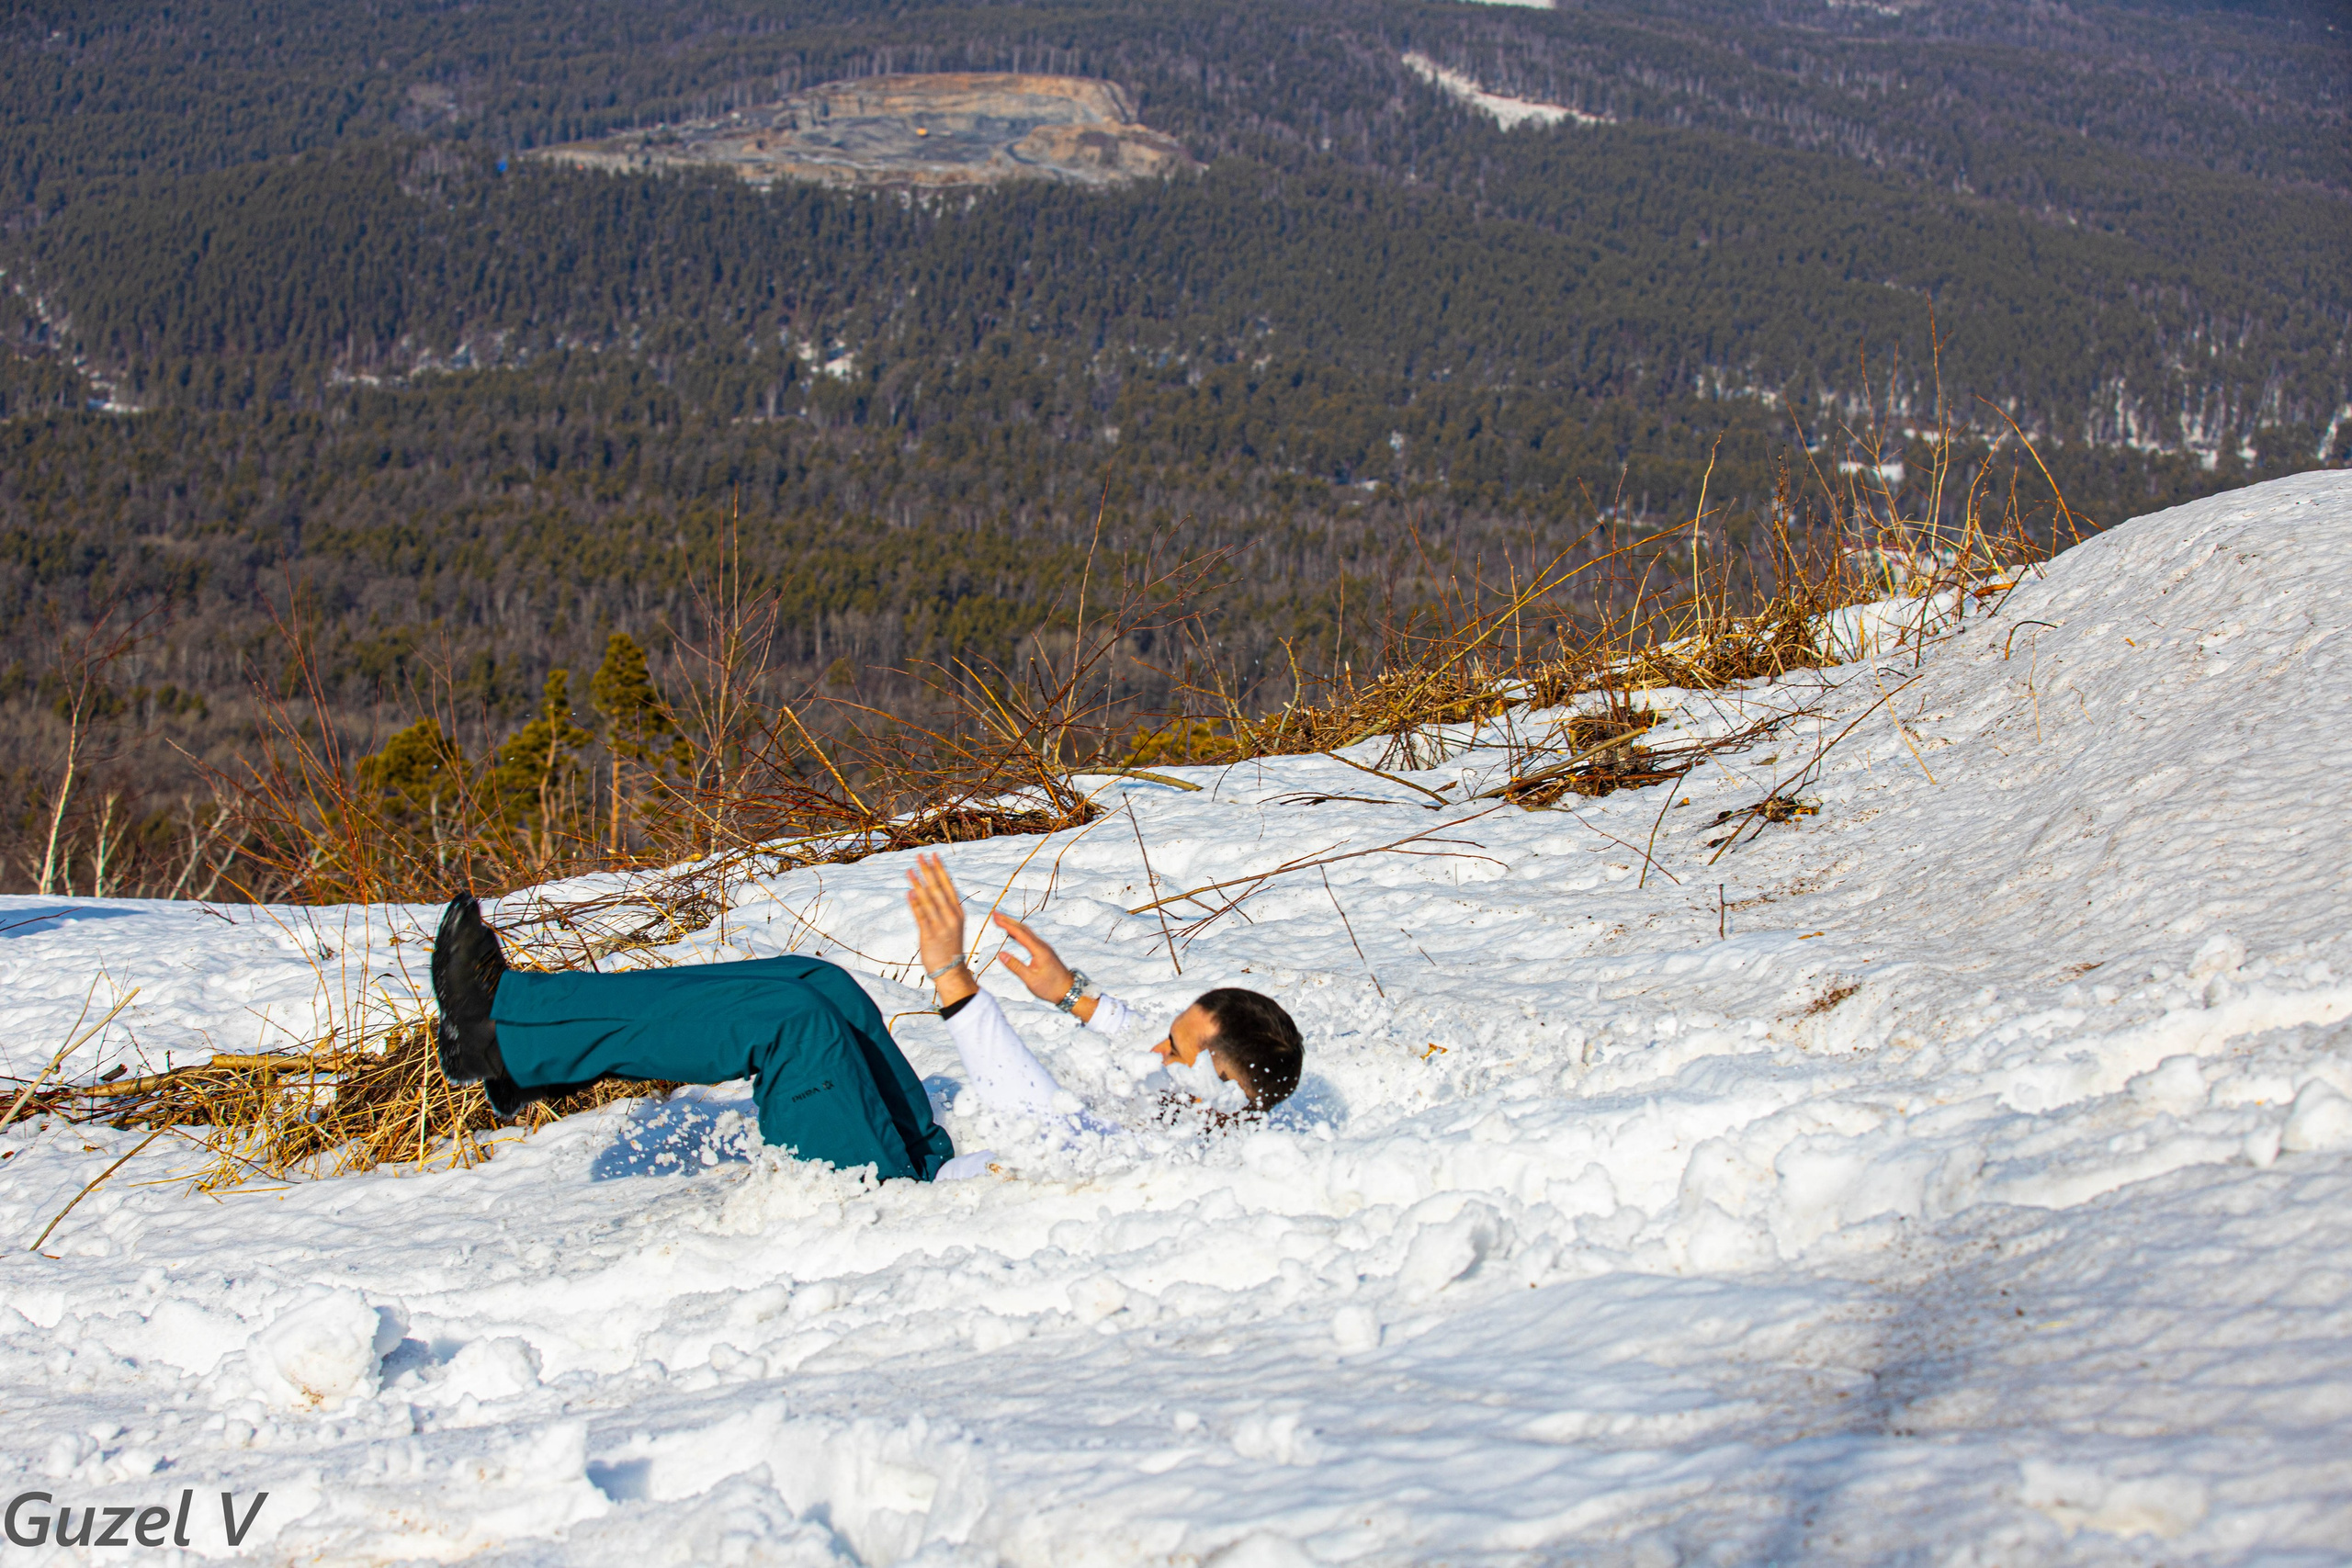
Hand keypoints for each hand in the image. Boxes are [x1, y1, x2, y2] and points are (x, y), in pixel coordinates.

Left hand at [904, 854, 977, 1006]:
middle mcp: (951, 916)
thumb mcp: (949, 924)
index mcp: (957, 911)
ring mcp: (941, 925)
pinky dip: (915, 904)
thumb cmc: (948, 946)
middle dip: (928, 871)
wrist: (950, 970)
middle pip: (938, 888)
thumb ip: (939, 908)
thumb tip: (923, 892)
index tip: (933, 855)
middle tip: (920, 856)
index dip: (940, 869)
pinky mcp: (930, 935)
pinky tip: (909, 892)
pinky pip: (921, 916)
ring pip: (928, 900)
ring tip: (909, 870)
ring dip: (918, 884)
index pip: (948, 885)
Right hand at [990, 912, 1074, 1004]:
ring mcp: (1044, 947)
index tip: (995, 917)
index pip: (1020, 934)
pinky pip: (1030, 938)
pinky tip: (1013, 934)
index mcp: (1039, 950)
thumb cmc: (1050, 987)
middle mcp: (1042, 945)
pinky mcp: (1044, 951)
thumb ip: (1015, 966)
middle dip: (1008, 920)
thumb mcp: (1030, 979)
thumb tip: (1000, 955)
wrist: (1068, 990)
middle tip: (995, 914)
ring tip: (1001, 920)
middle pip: (1023, 929)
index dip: (1006, 925)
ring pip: (1027, 932)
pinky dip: (1019, 933)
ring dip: (1013, 925)